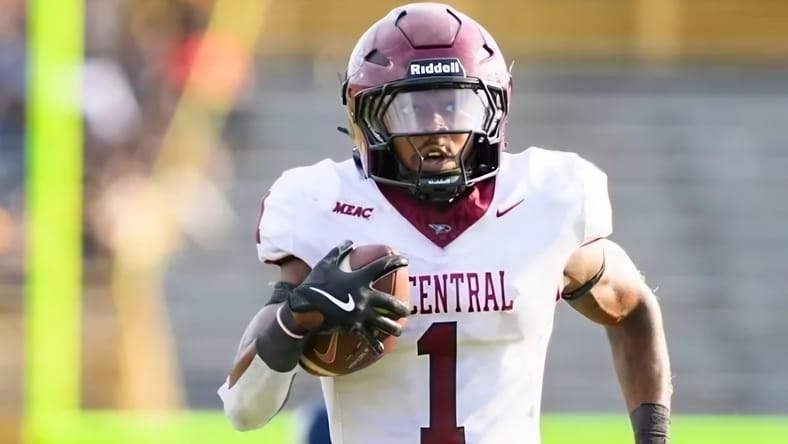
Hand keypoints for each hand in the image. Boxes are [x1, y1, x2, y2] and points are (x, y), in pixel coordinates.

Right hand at [288, 240, 409, 352]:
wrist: (303, 307)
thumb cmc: (315, 284)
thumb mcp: (326, 264)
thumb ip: (339, 252)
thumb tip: (349, 242)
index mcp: (359, 279)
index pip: (382, 267)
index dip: (395, 262)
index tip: (405, 261)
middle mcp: (364, 297)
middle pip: (391, 303)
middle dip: (401, 307)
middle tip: (406, 309)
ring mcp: (360, 314)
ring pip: (385, 323)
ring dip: (394, 327)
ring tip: (398, 328)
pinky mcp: (354, 328)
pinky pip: (368, 338)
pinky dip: (375, 345)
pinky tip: (380, 348)